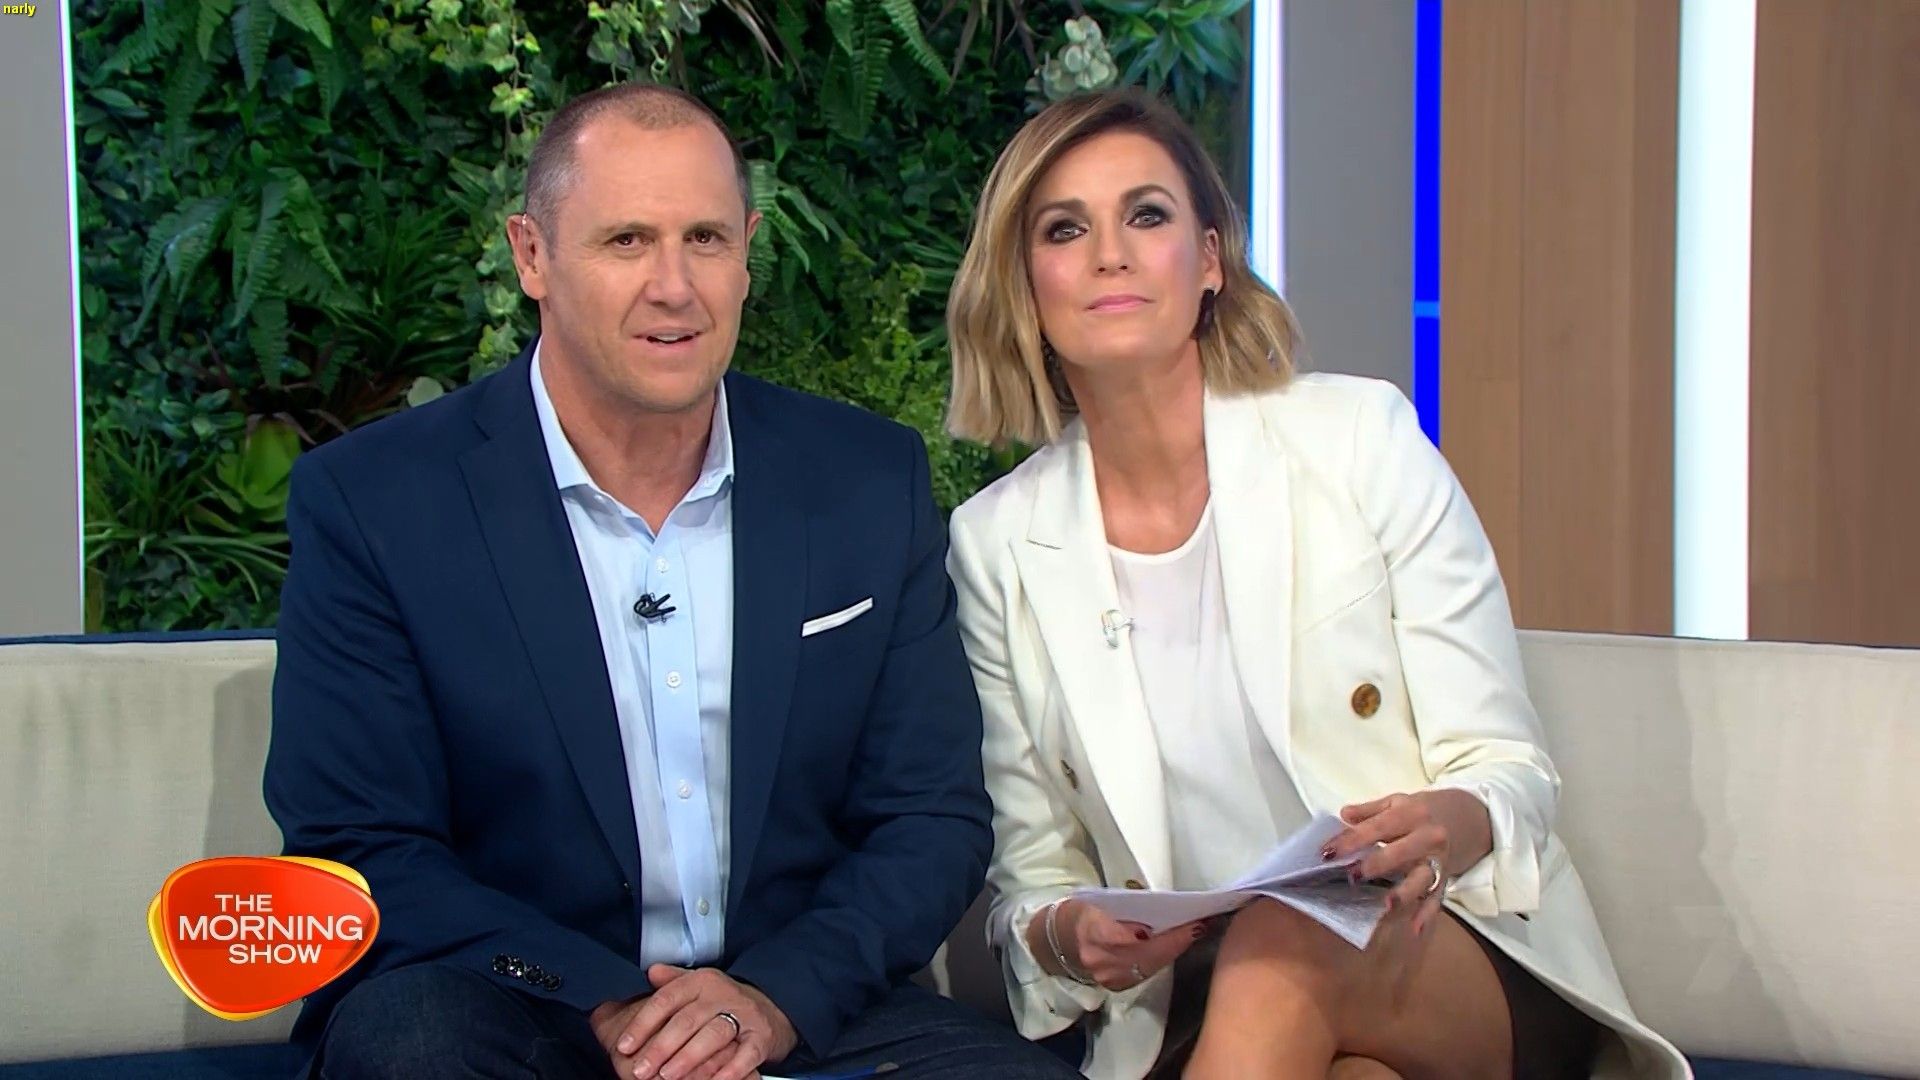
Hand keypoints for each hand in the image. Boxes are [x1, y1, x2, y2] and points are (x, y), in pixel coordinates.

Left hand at [591, 965, 796, 1079]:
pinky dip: (729, 1071)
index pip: (666, 999)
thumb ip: (673, 980)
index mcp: (702, 981)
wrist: (773, 1006)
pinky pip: (745, 1055)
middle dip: (660, 1047)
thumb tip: (650, 972)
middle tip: (641, 1069)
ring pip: (713, 1036)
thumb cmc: (726, 1001)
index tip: (624, 1045)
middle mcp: (722, 994)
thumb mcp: (700, 985)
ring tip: (668, 1076)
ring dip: (688, 1058)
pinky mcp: (761, 1037)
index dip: (643, 1023)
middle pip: (687, 1020)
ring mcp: (744, 1015)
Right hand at [1045, 899, 1207, 990]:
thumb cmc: (1078, 913)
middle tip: (1204, 923)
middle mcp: (1102, 960)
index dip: (1170, 933)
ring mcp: (1109, 977)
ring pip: (1152, 965)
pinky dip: (1162, 959)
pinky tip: (1175, 946)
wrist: (1054, 942)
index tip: (1194, 921)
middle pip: (1151, 954)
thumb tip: (1159, 912)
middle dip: (1180, 940)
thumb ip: (1124, 909)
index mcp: (1094, 931)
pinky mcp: (1116, 986)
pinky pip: (1146, 973)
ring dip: (1175, 949)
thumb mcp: (1095, 901)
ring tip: (1195, 932)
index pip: (1140, 937)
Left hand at [1323, 789, 1492, 935]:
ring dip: (1404, 892)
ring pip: (1421, 878)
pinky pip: (1436, 899)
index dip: (1352, 840)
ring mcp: (1438, 860)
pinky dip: (1427, 914)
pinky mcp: (1445, 878)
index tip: (1328, 852)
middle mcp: (1428, 836)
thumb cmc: (1422, 811)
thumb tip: (1343, 815)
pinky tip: (1414, 929)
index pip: (1377, 827)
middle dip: (1375, 865)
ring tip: (1386, 905)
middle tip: (1351, 876)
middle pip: (1400, 852)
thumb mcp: (1397, 802)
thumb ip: (1369, 810)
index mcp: (1411, 813)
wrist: (1468, 817)